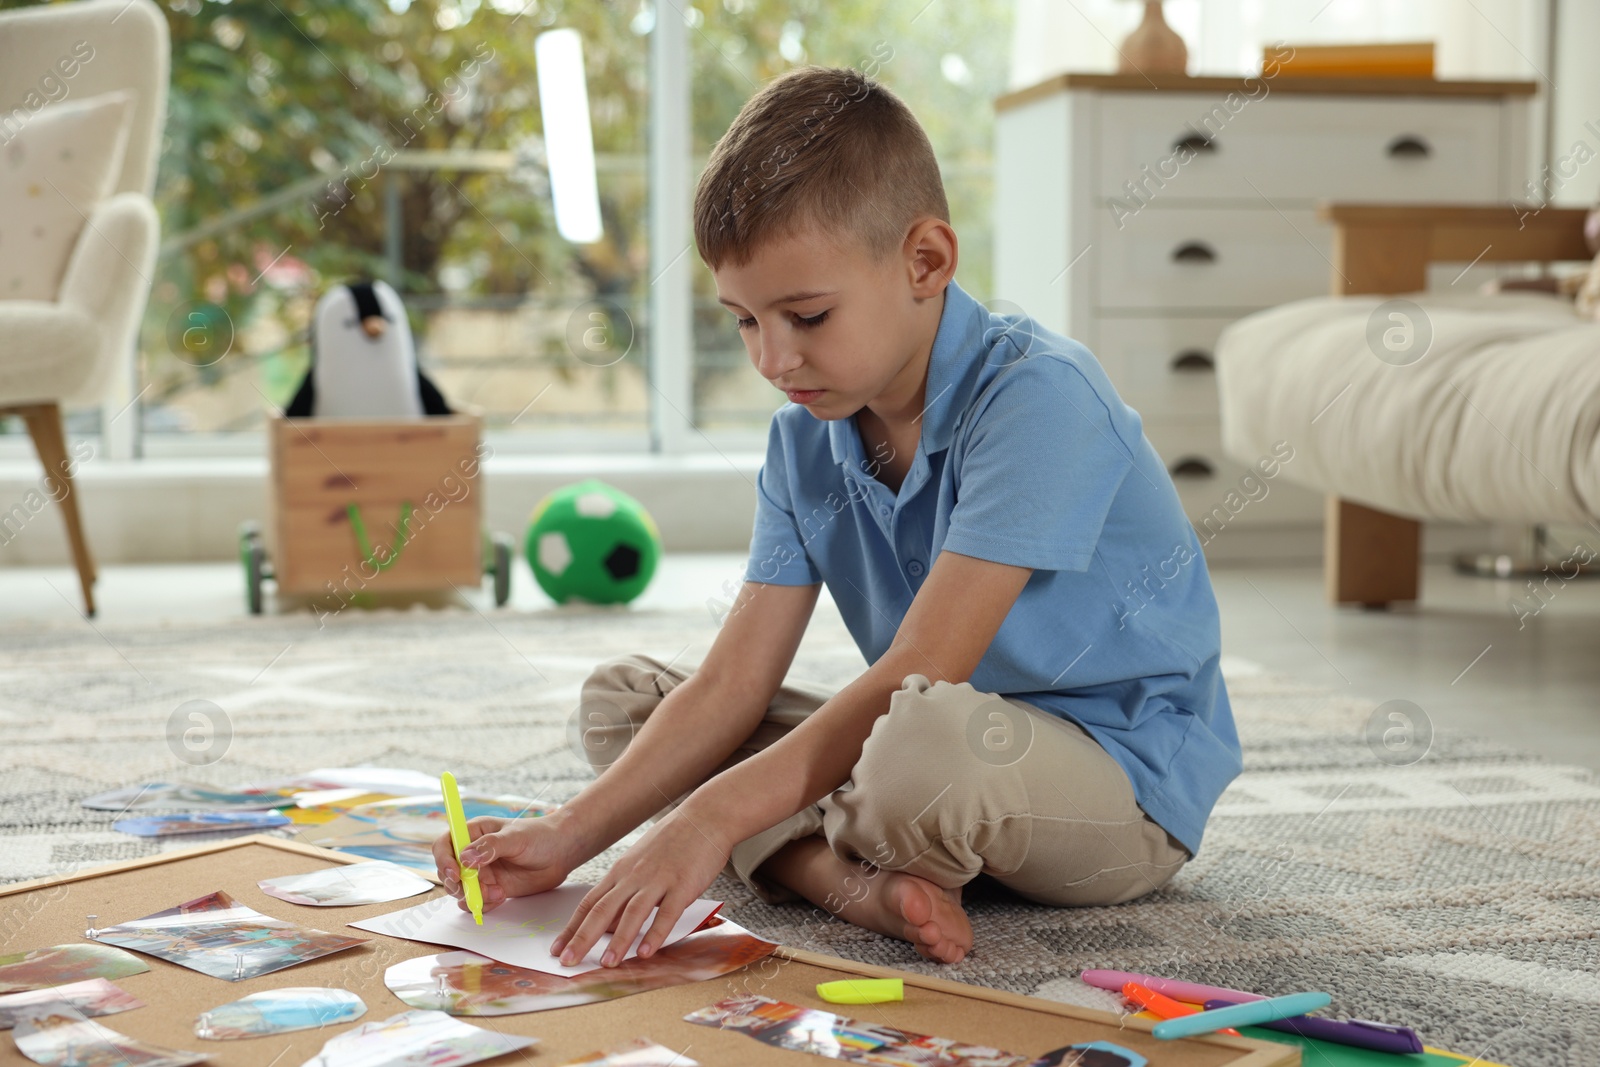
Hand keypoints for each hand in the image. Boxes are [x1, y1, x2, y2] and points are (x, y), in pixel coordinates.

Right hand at [431, 815, 576, 913]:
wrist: (561, 853)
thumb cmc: (539, 836)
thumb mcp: (515, 837)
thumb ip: (490, 846)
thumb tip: (465, 858)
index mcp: (473, 833)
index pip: (444, 845)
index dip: (443, 860)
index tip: (455, 874)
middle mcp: (473, 854)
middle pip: (448, 872)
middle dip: (458, 885)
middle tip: (478, 890)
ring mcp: (481, 873)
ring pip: (460, 890)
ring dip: (473, 897)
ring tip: (497, 892)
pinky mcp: (492, 888)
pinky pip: (476, 902)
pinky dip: (483, 905)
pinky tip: (501, 897)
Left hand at [550, 804, 729, 967]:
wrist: (704, 817)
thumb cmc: (673, 842)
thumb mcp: (640, 862)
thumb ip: (624, 890)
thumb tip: (608, 922)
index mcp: (620, 872)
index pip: (589, 903)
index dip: (571, 928)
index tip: (556, 950)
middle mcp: (633, 876)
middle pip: (602, 910)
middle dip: (582, 938)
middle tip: (567, 962)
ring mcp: (658, 880)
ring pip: (632, 912)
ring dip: (619, 940)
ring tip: (607, 964)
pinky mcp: (682, 885)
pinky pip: (667, 913)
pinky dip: (656, 933)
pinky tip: (648, 952)